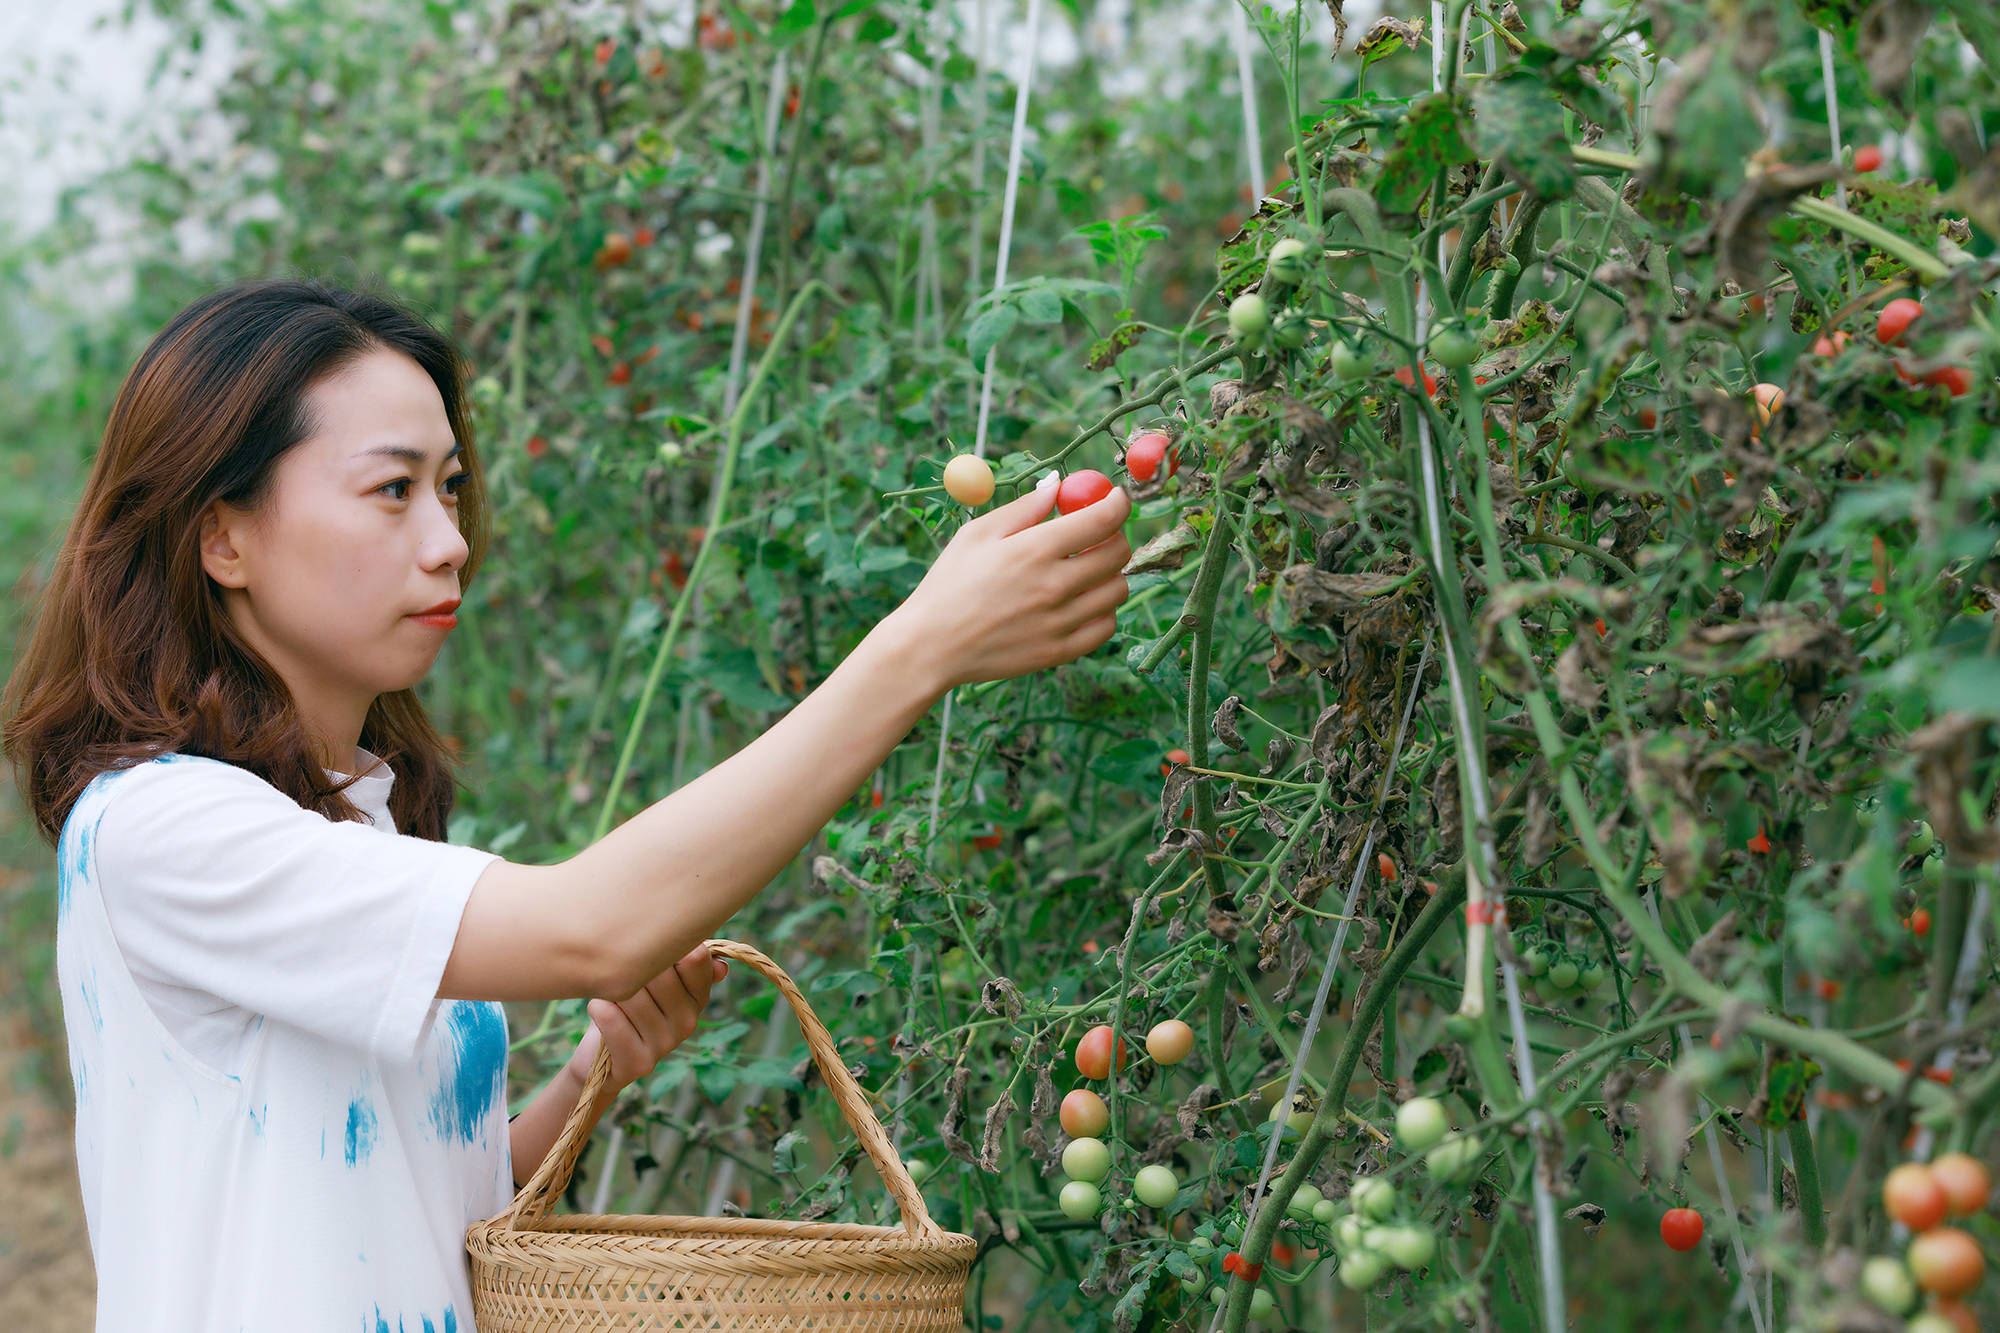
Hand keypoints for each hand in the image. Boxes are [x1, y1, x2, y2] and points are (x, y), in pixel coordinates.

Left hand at [563, 944, 728, 1096]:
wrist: (598, 1055)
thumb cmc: (626, 1004)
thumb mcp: (653, 979)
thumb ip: (683, 964)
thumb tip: (721, 967)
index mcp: (697, 997)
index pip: (695, 959)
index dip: (664, 949)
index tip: (645, 947)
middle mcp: (689, 1022)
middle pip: (658, 974)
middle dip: (631, 969)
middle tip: (619, 974)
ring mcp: (666, 1044)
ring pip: (632, 995)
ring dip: (611, 990)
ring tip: (609, 996)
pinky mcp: (639, 1062)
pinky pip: (613, 1020)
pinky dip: (599, 1008)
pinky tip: (599, 1009)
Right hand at [896, 471, 1132, 689]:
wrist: (931, 646)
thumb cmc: (949, 584)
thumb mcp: (977, 535)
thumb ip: (1024, 508)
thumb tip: (1056, 485)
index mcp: (1034, 550)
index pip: (1102, 519)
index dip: (1118, 502)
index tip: (1116, 498)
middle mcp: (1054, 586)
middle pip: (1118, 553)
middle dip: (1115, 535)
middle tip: (1097, 536)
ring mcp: (1060, 622)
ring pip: (1117, 590)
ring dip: (1110, 574)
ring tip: (1084, 571)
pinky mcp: (1060, 651)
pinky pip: (1105, 627)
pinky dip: (1102, 611)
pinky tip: (1080, 603)